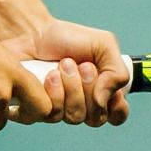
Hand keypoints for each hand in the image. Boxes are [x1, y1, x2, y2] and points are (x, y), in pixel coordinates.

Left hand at [8, 19, 130, 126]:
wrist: (33, 32)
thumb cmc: (68, 38)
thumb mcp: (104, 45)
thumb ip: (117, 73)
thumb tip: (103, 101)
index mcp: (102, 92)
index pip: (117, 116)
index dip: (116, 105)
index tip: (108, 84)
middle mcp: (82, 106)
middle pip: (96, 119)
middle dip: (90, 88)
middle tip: (82, 65)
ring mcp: (61, 110)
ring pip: (74, 117)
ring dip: (72, 87)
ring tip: (63, 64)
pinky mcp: (39, 110)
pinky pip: (52, 115)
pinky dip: (54, 92)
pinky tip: (49, 75)